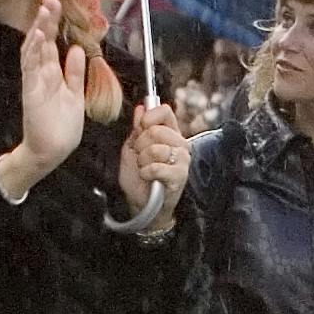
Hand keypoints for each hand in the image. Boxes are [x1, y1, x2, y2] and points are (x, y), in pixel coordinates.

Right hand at [0, 0, 85, 197]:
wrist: (52, 151)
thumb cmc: (61, 126)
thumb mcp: (74, 93)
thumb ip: (74, 72)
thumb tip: (75, 48)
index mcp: (51, 74)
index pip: (49, 43)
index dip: (52, 24)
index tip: (56, 6)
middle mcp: (40, 75)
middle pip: (40, 41)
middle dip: (44, 20)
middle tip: (49, 0)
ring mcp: (34, 82)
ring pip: (32, 50)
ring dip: (38, 30)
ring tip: (43, 11)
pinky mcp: (31, 92)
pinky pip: (30, 68)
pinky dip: (33, 51)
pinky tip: (38, 36)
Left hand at [119, 101, 188, 233]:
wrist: (142, 205)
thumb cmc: (138, 179)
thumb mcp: (131, 149)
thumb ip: (137, 128)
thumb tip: (141, 108)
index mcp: (169, 133)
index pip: (164, 112)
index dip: (148, 117)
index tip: (140, 129)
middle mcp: (179, 144)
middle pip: (155, 130)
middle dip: (140, 145)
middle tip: (141, 158)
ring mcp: (182, 159)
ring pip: (155, 149)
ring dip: (143, 161)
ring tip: (146, 170)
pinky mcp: (180, 175)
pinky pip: (156, 167)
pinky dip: (146, 173)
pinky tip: (149, 178)